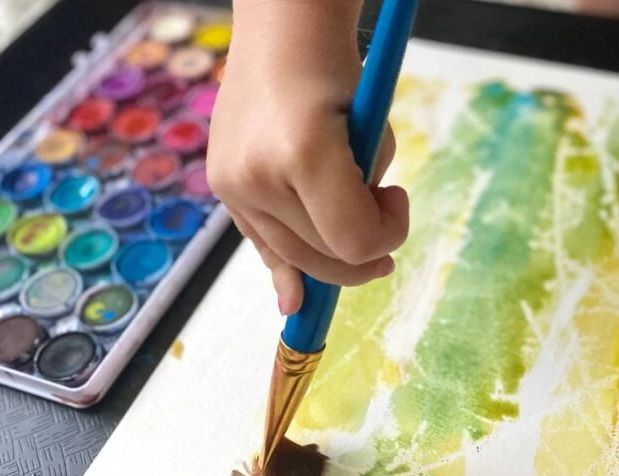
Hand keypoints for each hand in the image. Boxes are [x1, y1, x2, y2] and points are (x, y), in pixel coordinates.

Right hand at [208, 0, 408, 314]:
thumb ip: (365, 200)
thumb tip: (345, 270)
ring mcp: (232, 184)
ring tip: (346, 210)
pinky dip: (286, 265)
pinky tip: (294, 299)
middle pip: (323, 258)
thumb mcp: (372, 134)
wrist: (283, 33)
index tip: (397, 198)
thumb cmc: (337, 75)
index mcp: (304, 153)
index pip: (355, 239)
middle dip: (363, 249)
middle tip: (383, 211)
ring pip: (293, 258)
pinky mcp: (221, 186)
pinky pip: (263, 243)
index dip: (388, 234)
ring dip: (330, 252)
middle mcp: (257, 174)